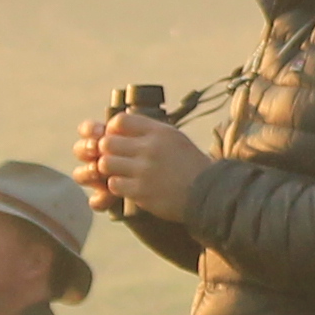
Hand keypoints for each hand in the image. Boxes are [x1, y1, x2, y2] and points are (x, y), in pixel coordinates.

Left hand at [94, 109, 208, 220]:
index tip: (118, 138)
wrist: (208, 193)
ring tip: (121, 173)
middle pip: (107, 142)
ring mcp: (144, 171)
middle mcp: (150, 148)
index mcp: (159, 132)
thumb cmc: (190, 165)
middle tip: (116, 158)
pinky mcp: (141, 191)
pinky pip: (113, 184)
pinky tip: (128, 186)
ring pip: (106, 164)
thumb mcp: (174, 138)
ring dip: (110, 169)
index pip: (120, 120)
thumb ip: (149, 131)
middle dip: (107, 151)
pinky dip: (117, 186)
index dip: (113, 130)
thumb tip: (119, 125)